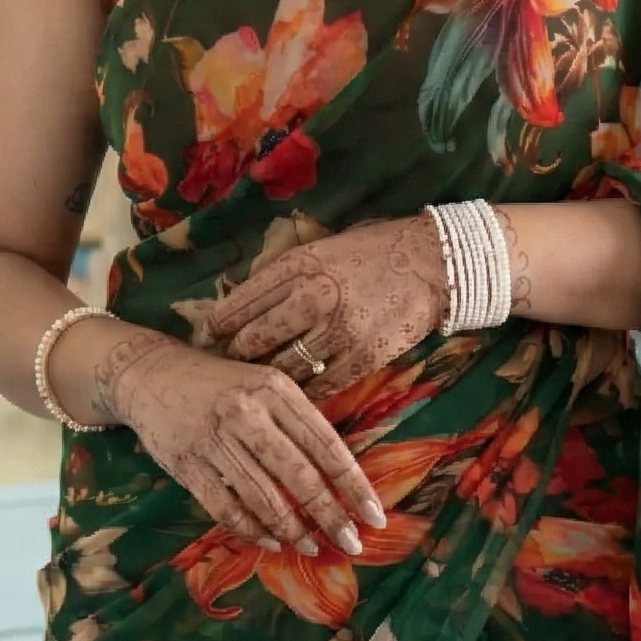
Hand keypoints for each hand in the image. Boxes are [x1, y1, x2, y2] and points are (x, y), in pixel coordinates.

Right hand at [101, 331, 386, 555]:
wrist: (149, 373)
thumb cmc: (220, 384)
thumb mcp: (264, 385)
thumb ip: (297, 422)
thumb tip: (342, 477)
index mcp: (276, 390)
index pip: (326, 444)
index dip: (353, 485)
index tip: (374, 515)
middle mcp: (248, 412)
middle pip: (299, 475)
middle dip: (330, 516)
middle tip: (351, 544)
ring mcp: (215, 438)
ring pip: (264, 496)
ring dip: (293, 530)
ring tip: (312, 548)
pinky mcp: (187, 463)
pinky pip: (226, 507)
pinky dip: (252, 529)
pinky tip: (272, 542)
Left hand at [198, 215, 448, 393]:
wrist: (435, 262)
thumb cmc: (374, 250)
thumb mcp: (322, 246)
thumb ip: (286, 271)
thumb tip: (243, 300)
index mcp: (299, 264)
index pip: (240, 302)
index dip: (215, 326)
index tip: (205, 339)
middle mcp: (314, 297)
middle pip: (254, 339)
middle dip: (234, 355)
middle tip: (224, 365)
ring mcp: (340, 331)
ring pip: (284, 366)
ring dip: (267, 376)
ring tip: (255, 382)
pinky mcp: (365, 357)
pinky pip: (321, 385)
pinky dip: (304, 391)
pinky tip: (293, 393)